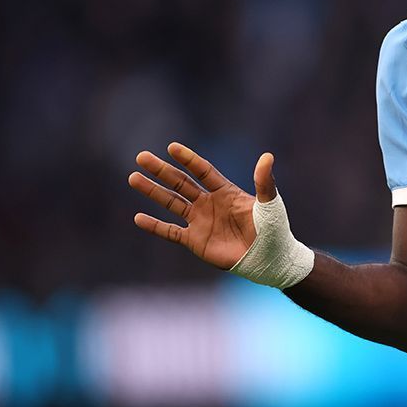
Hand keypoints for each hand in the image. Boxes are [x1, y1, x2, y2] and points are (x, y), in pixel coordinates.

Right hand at [128, 143, 277, 269]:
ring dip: (153, 191)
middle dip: (161, 170)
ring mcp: (200, 221)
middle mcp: (209, 203)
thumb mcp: (269, 204)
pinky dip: (155, 226)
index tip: (172, 147)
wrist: (269, 259)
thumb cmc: (273, 230)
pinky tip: (138, 218)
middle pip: (180, 183)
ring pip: (171, 203)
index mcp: (226, 192)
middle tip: (141, 157)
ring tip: (133, 178)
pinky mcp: (195, 241)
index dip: (188, 159)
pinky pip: (170, 232)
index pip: (202, 171)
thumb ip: (264, 181)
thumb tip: (267, 156)